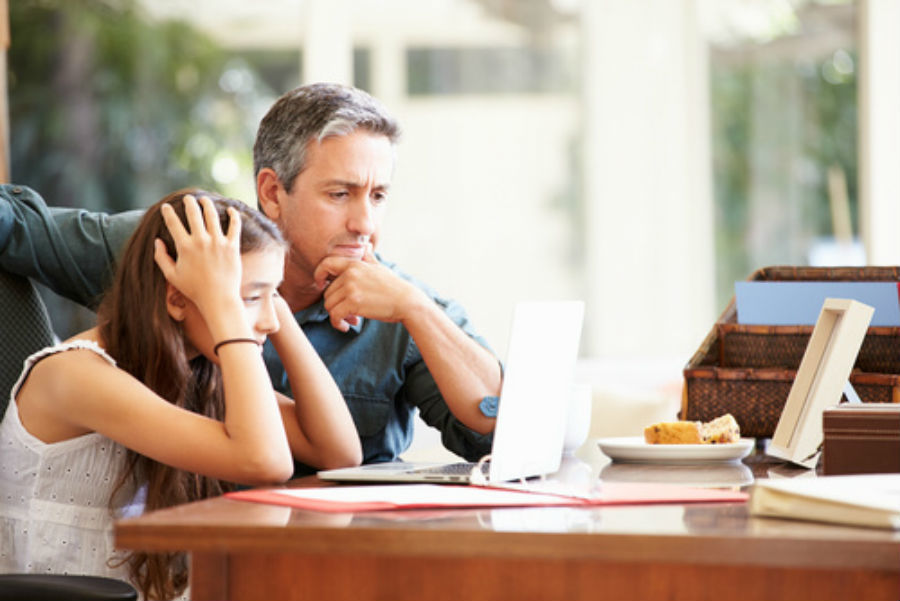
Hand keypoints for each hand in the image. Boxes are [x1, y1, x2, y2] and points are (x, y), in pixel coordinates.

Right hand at [153, 194, 242, 315]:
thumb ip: (161, 257)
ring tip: (204, 200)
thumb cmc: (194, 289)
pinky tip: (230, 209)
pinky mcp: (232, 246)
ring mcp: (218, 242)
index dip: (168, 213)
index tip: (166, 207)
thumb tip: (157, 241)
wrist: (218, 298)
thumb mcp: (172, 275)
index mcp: (184, 247)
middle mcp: (201, 241)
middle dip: (189, 203)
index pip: (173, 223)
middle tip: (188, 198)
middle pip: (194, 214)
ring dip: (207, 204)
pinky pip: (234, 226)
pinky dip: (233, 215)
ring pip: (212, 215)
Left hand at [313, 246, 426, 331]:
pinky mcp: (353, 303)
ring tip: (351, 319)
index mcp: (354, 264)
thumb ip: (369, 258)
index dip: (319, 275)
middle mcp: (350, 274)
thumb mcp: (380, 268)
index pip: (326, 264)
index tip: (321, 285)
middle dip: (336, 304)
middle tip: (349, 313)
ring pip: (329, 305)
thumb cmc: (394, 287)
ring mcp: (351, 288)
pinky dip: (338, 323)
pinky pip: (334, 315)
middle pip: (327, 292)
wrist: (407, 302)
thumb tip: (366, 246)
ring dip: (337, 316)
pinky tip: (347, 327)